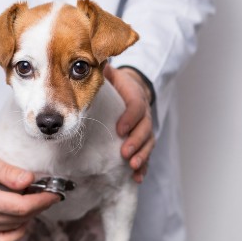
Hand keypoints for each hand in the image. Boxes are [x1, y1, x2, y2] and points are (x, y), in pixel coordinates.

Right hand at [0, 136, 59, 240]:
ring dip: (28, 217)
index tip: (55, 193)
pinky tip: (20, 217)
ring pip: (12, 231)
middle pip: (19, 219)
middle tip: (49, 193)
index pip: (21, 207)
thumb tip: (30, 181)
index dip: (42, 201)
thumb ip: (8, 172)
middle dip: (39, 207)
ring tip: (34, 200)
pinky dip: (14, 231)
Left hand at [104, 65, 154, 182]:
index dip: (130, 118)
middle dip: (136, 141)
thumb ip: (103, 71)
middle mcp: (144, 113)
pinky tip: (137, 177)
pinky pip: (147, 154)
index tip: (119, 129)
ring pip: (149, 143)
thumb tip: (92, 62)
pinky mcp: (144, 140)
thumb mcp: (112, 75)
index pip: (137, 107)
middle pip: (146, 128)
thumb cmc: (118, 84)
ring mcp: (146, 128)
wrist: (134, 88)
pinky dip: (144, 166)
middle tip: (125, 153)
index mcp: (136, 96)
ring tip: (133, 166)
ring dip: (142, 156)